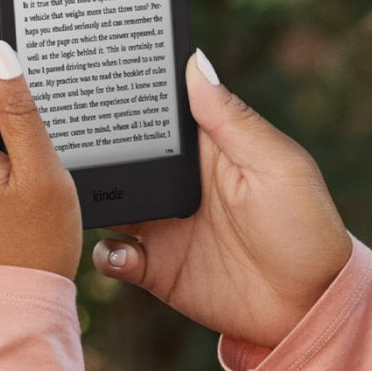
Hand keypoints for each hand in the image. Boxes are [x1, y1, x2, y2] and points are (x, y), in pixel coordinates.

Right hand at [90, 53, 352, 348]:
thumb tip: (196, 62)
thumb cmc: (305, 228)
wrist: (308, 309)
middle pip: (121, 156)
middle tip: (63, 139)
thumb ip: (231, 120)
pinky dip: (106, 255)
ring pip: (107, 203)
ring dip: (89, 199)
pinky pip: (113, 256)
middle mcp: (177, 183)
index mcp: (206, 149)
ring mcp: (162, 225)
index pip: (158, 113)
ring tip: (78, 196)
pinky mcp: (156, 267)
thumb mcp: (276, 165)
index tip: (93, 73)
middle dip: (92, 147)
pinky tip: (122, 252)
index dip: (127, 94)